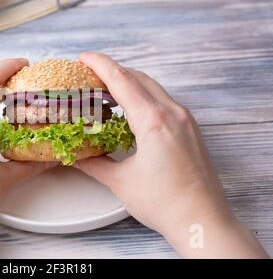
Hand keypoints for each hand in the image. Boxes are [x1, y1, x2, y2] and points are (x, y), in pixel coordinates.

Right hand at [74, 52, 267, 257]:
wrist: (202, 221)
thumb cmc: (166, 203)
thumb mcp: (121, 181)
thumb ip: (94, 163)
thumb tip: (75, 156)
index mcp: (153, 121)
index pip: (122, 81)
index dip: (100, 65)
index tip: (84, 57)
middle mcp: (173, 114)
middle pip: (138, 78)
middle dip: (113, 70)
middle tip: (90, 72)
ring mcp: (185, 120)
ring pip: (153, 87)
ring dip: (129, 82)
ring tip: (107, 88)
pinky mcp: (190, 129)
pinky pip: (164, 101)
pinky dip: (144, 96)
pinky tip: (131, 108)